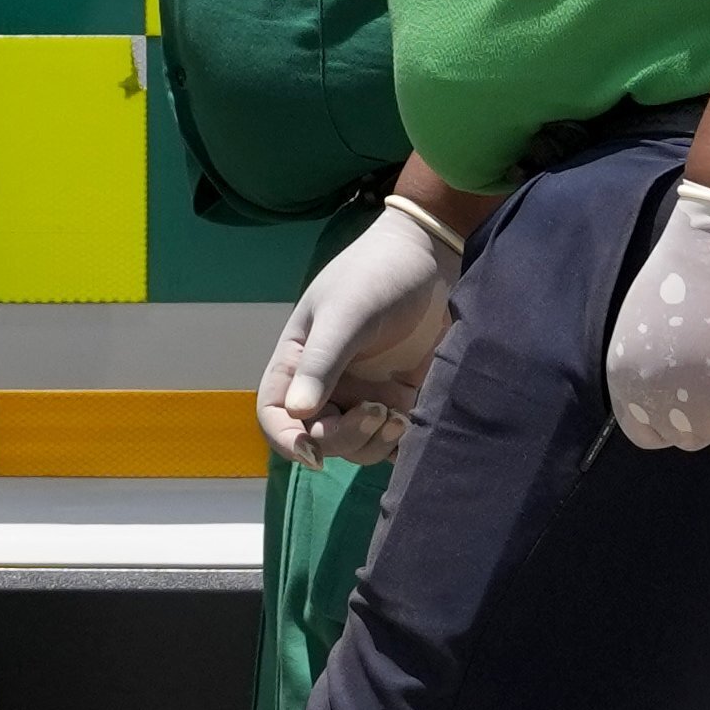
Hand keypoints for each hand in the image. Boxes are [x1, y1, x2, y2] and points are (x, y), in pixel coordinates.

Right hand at [261, 196, 465, 465]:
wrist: (433, 255)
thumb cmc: (378, 274)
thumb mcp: (345, 315)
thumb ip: (322, 364)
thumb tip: (298, 415)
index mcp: (297, 363)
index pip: (276, 417)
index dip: (287, 442)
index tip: (315, 454)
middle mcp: (326, 384)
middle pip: (317, 439)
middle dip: (345, 439)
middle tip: (381, 411)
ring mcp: (363, 394)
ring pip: (355, 447)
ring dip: (373, 443)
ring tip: (400, 415)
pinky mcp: (399, 399)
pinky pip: (390, 442)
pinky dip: (397, 447)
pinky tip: (411, 428)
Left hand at [606, 183, 709, 451]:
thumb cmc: (684, 275)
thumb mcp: (649, 333)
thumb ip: (658, 371)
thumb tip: (689, 395)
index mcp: (625, 382)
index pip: (646, 434)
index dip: (677, 419)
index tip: (700, 392)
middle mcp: (655, 401)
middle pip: (691, 438)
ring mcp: (696, 404)